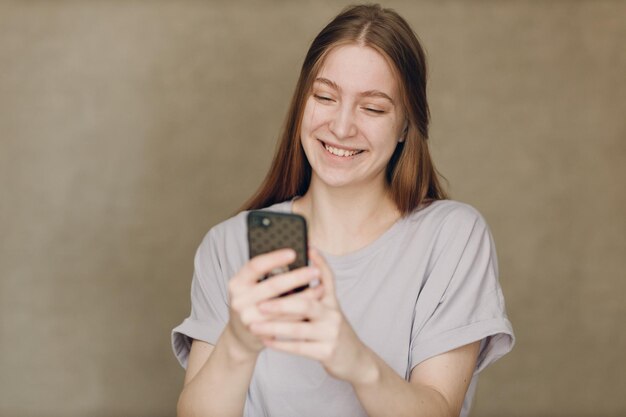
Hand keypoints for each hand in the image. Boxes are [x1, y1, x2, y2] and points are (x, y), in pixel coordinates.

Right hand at [226, 249, 323, 356]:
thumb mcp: (251, 286)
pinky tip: (314, 305)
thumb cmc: (253, 302)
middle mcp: (238, 300)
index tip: (294, 253)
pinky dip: (301, 312)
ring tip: (321, 288)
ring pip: (282, 305)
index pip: (255, 266)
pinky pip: (285, 321)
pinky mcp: (259, 332)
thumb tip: (295, 257)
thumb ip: (266, 273)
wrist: (241, 334)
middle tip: (315, 271)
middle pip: (272, 285)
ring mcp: (248, 318)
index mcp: (236, 283)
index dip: (274, 258)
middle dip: (297, 277)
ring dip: (305, 297)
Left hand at [249, 248, 371, 382]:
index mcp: (331, 301)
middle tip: (261, 304)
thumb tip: (298, 271)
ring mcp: (331, 333)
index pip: (326, 277)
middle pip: (307, 304)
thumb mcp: (329, 308)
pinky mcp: (327, 352)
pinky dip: (281, 344)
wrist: (354, 359)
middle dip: (281, 304)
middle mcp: (333, 314)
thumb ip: (316, 291)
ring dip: (273, 327)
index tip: (306, 249)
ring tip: (254, 326)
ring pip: (298, 329)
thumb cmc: (332, 330)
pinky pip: (299, 347)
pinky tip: (266, 342)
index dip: (318, 262)